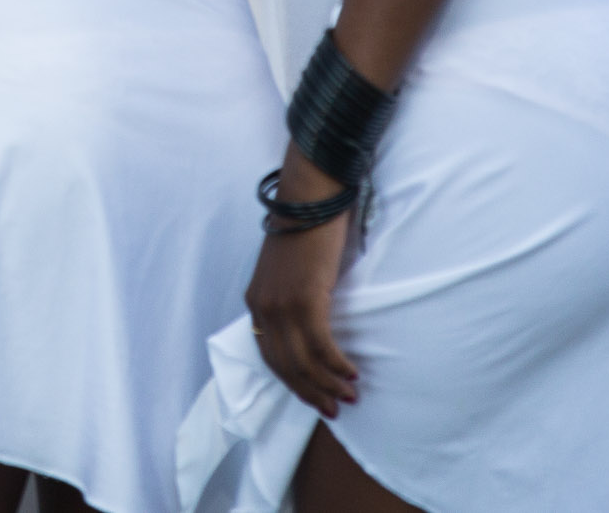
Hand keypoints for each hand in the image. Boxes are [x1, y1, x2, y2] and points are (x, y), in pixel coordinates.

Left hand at [243, 148, 360, 416]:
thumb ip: (291, 299)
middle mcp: (263, 307)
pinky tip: (352, 373)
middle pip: (284, 365)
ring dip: (327, 384)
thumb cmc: (306, 230)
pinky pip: (321, 344)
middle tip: (334, 409)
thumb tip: (309, 328)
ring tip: (349, 396)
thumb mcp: (288, 272)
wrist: (309, 198)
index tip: (313, 397)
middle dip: (310, 392)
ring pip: (303, 361)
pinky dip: (336, 364)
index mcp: (256, 301)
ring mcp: (282, 304)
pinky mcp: (304, 298)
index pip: (269, 355)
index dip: (292, 382)